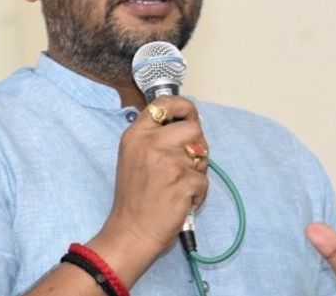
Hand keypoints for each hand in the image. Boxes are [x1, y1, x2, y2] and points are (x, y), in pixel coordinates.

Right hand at [94, 96, 209, 255]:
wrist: (131, 231)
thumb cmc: (134, 198)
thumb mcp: (133, 156)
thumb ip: (154, 137)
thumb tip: (187, 124)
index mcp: (136, 135)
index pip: (164, 103)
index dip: (184, 107)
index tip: (189, 117)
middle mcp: (151, 143)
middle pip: (193, 128)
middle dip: (197, 145)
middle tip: (187, 164)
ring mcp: (168, 162)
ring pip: (202, 155)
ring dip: (197, 172)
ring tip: (179, 186)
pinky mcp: (182, 181)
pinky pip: (204, 181)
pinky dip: (197, 194)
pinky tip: (181, 201)